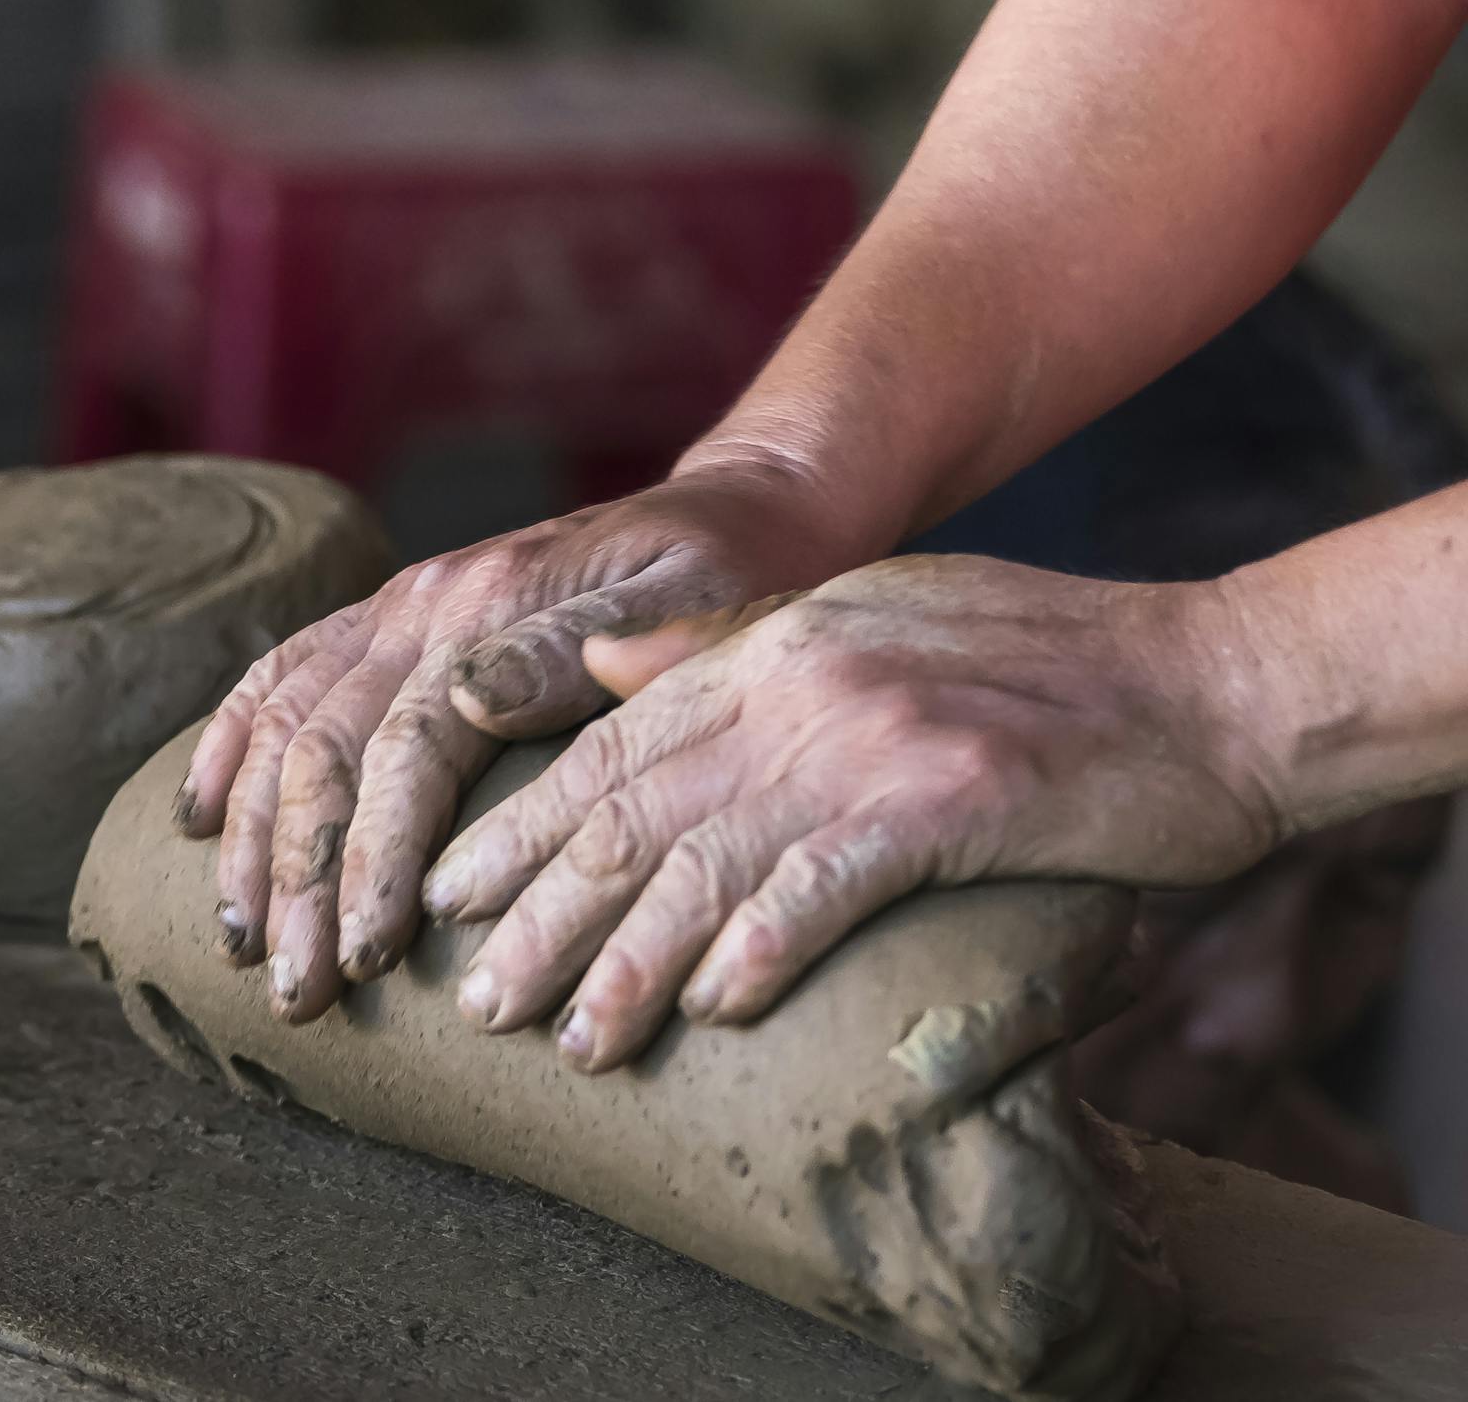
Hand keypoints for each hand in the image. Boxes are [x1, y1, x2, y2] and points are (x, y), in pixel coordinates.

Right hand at [171, 459, 846, 1024]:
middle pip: (327, 750)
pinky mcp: (385, 616)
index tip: (366, 961)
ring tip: (243, 946)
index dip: (375, 860)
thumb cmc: (739, 578)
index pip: (406, 749)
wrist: (740, 508)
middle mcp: (424, 600)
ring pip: (285, 723)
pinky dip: (228, 748)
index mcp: (492, 606)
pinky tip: (199, 822)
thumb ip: (583, 649)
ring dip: (253, 841)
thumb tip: (467, 700)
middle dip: (300, 880)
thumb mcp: (700, 603)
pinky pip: (278, 675)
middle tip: (296, 992)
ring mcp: (394, 604)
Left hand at [429, 554, 1289, 1071]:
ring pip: (703, 860)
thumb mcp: (865, 620)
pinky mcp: (948, 795)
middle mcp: (798, 680)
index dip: (520, 829)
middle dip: (540, 913)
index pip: (608, 745)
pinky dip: (759, 948)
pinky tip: (712, 1009)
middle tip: (476, 1000)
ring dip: (629, 963)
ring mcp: (869, 735)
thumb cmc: (1040, 664)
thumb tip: (599, 666)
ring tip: (574, 1041)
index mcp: (769, 642)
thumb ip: (729, 645)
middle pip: (630, 810)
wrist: (1210, 680)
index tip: (450, 900)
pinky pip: (823, 883)